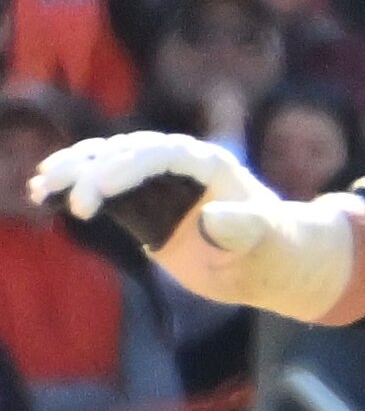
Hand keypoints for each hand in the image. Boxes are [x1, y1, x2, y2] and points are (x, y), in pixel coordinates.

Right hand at [31, 130, 362, 318]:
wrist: (273, 259)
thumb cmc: (276, 249)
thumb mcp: (266, 243)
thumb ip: (244, 230)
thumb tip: (213, 218)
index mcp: (210, 163)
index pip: (160, 153)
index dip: (126, 166)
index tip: (97, 191)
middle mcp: (179, 162)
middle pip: (126, 151)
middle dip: (90, 170)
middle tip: (64, 196)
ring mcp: (158, 178)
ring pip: (107, 161)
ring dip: (73, 171)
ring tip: (43, 188)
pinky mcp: (143, 197)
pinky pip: (102, 184)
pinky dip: (75, 186)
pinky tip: (46, 194)